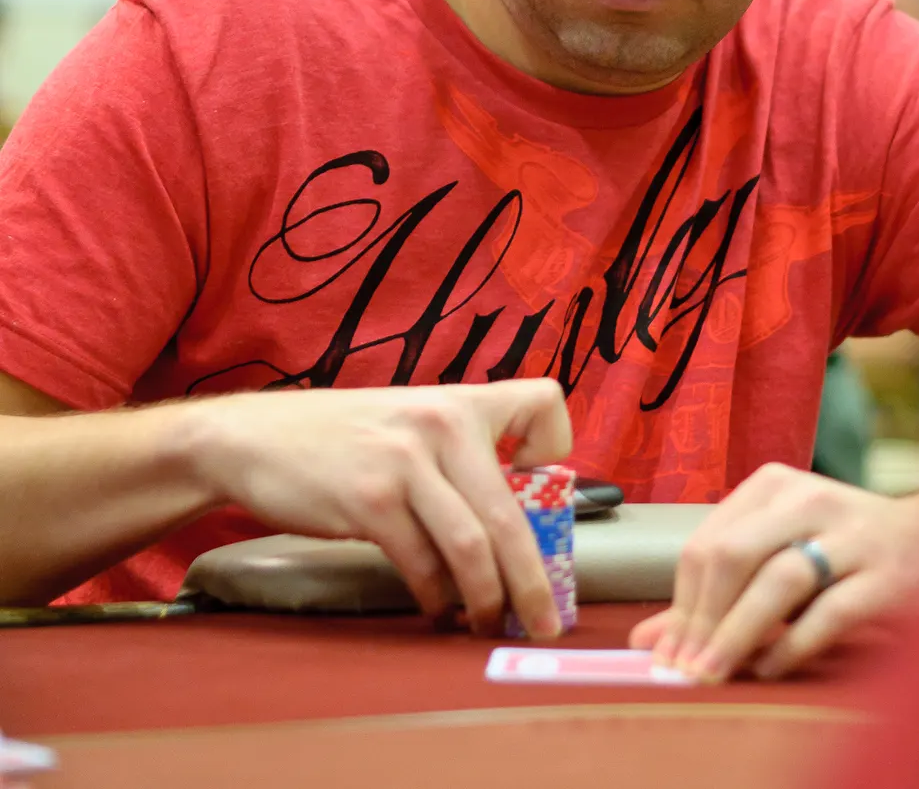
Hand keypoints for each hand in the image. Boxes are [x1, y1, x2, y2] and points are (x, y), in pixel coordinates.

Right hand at [184, 380, 571, 638]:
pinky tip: (436, 608)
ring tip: (488, 623)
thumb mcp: (406, 421)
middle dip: (533, 581)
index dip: (559, 445)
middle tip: (545, 623)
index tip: (545, 490)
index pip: (543, 401)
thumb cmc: (338, 438)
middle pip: (511, 513)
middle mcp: (440, 423)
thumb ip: (455, 455)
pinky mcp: (370, 500)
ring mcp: (405, 461)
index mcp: (458, 401)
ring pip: (472, 547)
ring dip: (487, 599)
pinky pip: (422, 563)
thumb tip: (508, 525)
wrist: (254, 437)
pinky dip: (435, 597)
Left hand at [629, 463, 918, 680]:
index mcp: (774, 485)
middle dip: (701, 620)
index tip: (663, 655)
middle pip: (734, 555)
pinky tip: (772, 668)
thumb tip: (646, 642)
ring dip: (738, 633)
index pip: (707, 542)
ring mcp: (852, 535)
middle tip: (684, 670)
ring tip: (715, 672)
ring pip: (778, 579)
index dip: (679, 603)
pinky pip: (829, 611)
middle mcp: (809, 499)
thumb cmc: (844, 548)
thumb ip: (714, 594)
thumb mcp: (777, 554)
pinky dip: (793, 644)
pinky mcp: (887, 576)